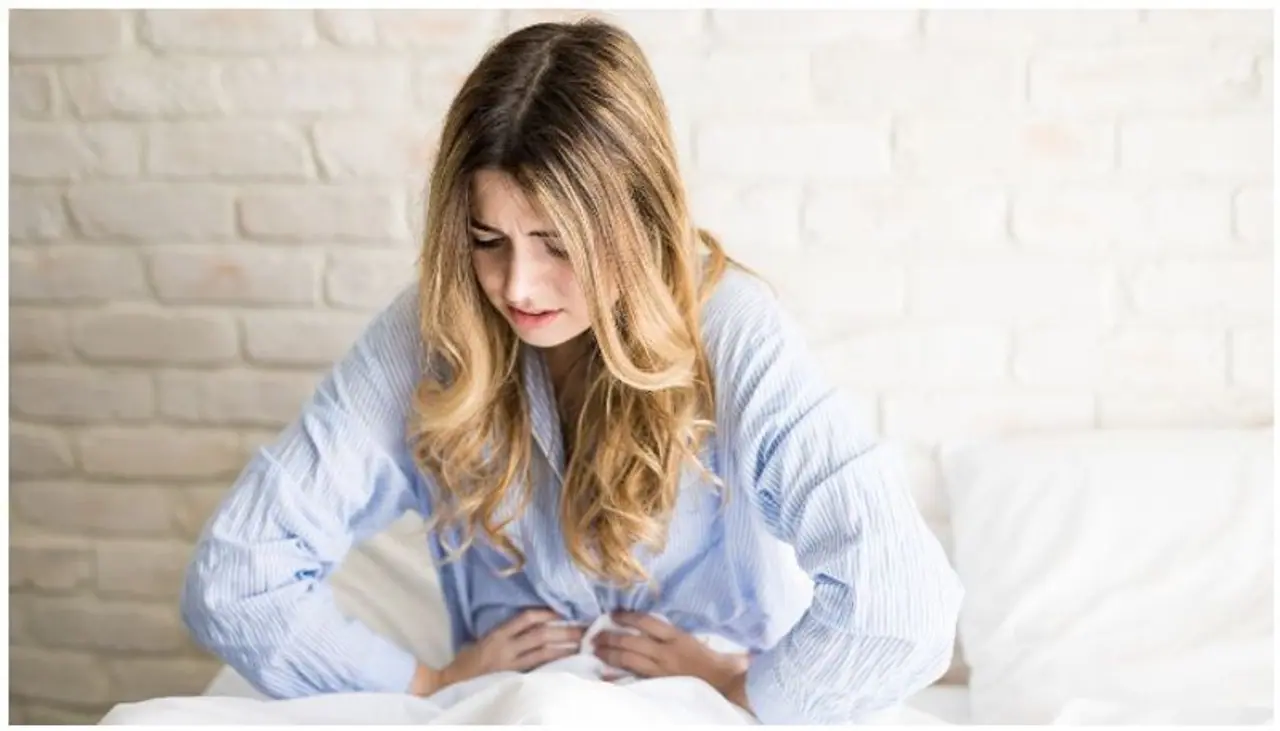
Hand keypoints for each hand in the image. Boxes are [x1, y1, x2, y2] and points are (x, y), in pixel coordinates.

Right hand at [414, 608, 583, 695]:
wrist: (451, 683)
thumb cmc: (468, 661)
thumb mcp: (483, 640)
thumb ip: (506, 633)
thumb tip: (533, 624)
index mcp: (497, 634)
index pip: (525, 618)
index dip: (546, 613)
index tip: (562, 611)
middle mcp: (505, 647)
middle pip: (540, 635)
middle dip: (563, 631)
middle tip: (584, 628)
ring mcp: (509, 665)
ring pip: (542, 653)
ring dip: (564, 648)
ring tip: (581, 645)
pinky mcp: (512, 678)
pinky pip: (536, 669)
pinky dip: (552, 665)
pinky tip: (565, 663)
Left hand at [592, 612, 751, 710]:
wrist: (725, 682)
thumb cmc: (712, 658)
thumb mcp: (693, 638)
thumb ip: (672, 632)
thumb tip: (648, 623)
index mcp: (677, 637)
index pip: (647, 622)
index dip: (627, 616)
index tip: (613, 614)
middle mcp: (667, 652)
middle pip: (632, 641)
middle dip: (611, 637)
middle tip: (593, 635)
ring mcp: (663, 670)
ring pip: (630, 660)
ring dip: (610, 654)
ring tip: (596, 650)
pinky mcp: (661, 684)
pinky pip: (635, 679)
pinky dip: (619, 677)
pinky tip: (605, 675)